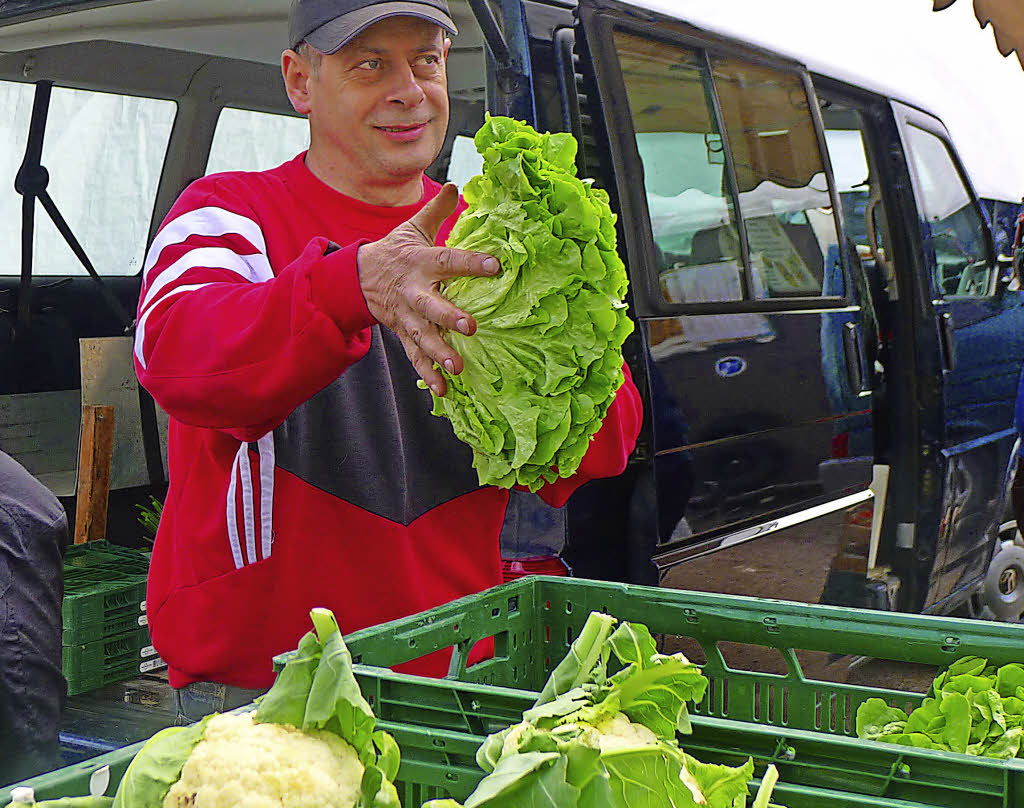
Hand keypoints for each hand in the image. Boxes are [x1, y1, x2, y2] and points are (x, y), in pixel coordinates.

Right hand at [357, 183, 498, 395]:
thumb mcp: (412, 229)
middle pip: (431, 306)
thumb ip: (437, 210)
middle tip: (470, 327)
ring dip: (438, 353)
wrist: (355, 279)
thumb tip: (458, 183)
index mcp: (420, 263)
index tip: (495, 265)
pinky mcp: (402, 334)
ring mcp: (406, 317)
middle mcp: (413, 292)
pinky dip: (427, 374)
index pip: (448, 260)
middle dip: (449, 317)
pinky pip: (415, 356)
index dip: (471, 263)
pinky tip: (443, 391)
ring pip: (422, 336)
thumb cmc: (394, 253)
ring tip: (456, 367)